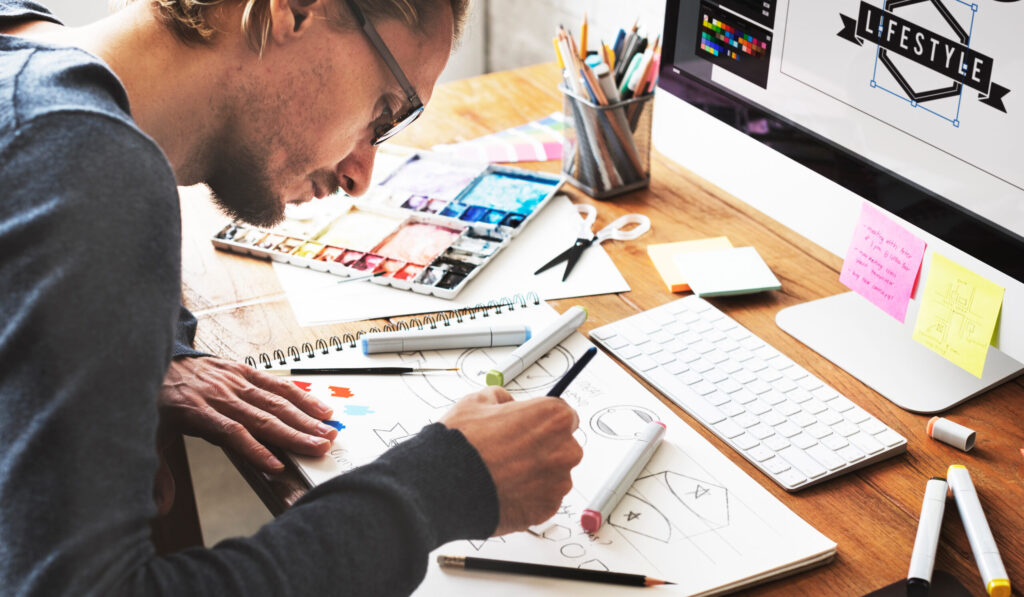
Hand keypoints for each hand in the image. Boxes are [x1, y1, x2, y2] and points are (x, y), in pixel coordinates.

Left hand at [158, 356, 337, 472]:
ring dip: (304, 417)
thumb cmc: (158, 399)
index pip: (232, 432)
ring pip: (275, 400)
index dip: (255, 450)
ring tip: (328, 431)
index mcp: (197, 412)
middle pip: (263, 417)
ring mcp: (235, 381)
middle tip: (321, 448)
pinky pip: (276, 383)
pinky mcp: (244, 370)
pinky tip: (319, 407)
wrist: (155, 358)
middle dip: (295, 434)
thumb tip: (162, 506)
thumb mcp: (150, 435)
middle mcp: (221, 395)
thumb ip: (158, 472)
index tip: (277, 465)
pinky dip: (300, 396)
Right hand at [441, 387, 582, 534]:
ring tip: (504, 475)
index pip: (564, 417)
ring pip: (554, 475)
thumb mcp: (477, 402)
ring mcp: (558, 482)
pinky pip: (544, 499)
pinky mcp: (547, 508)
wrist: (445, 485)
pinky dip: (529, 497)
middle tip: (511, 453)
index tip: (530, 429)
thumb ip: (500, 399)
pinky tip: (505, 492)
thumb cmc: (462, 444)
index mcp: (553, 418)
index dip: (543, 423)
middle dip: (542, 449)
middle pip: (563, 447)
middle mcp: (564, 449)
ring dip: (536, 475)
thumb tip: (505, 403)